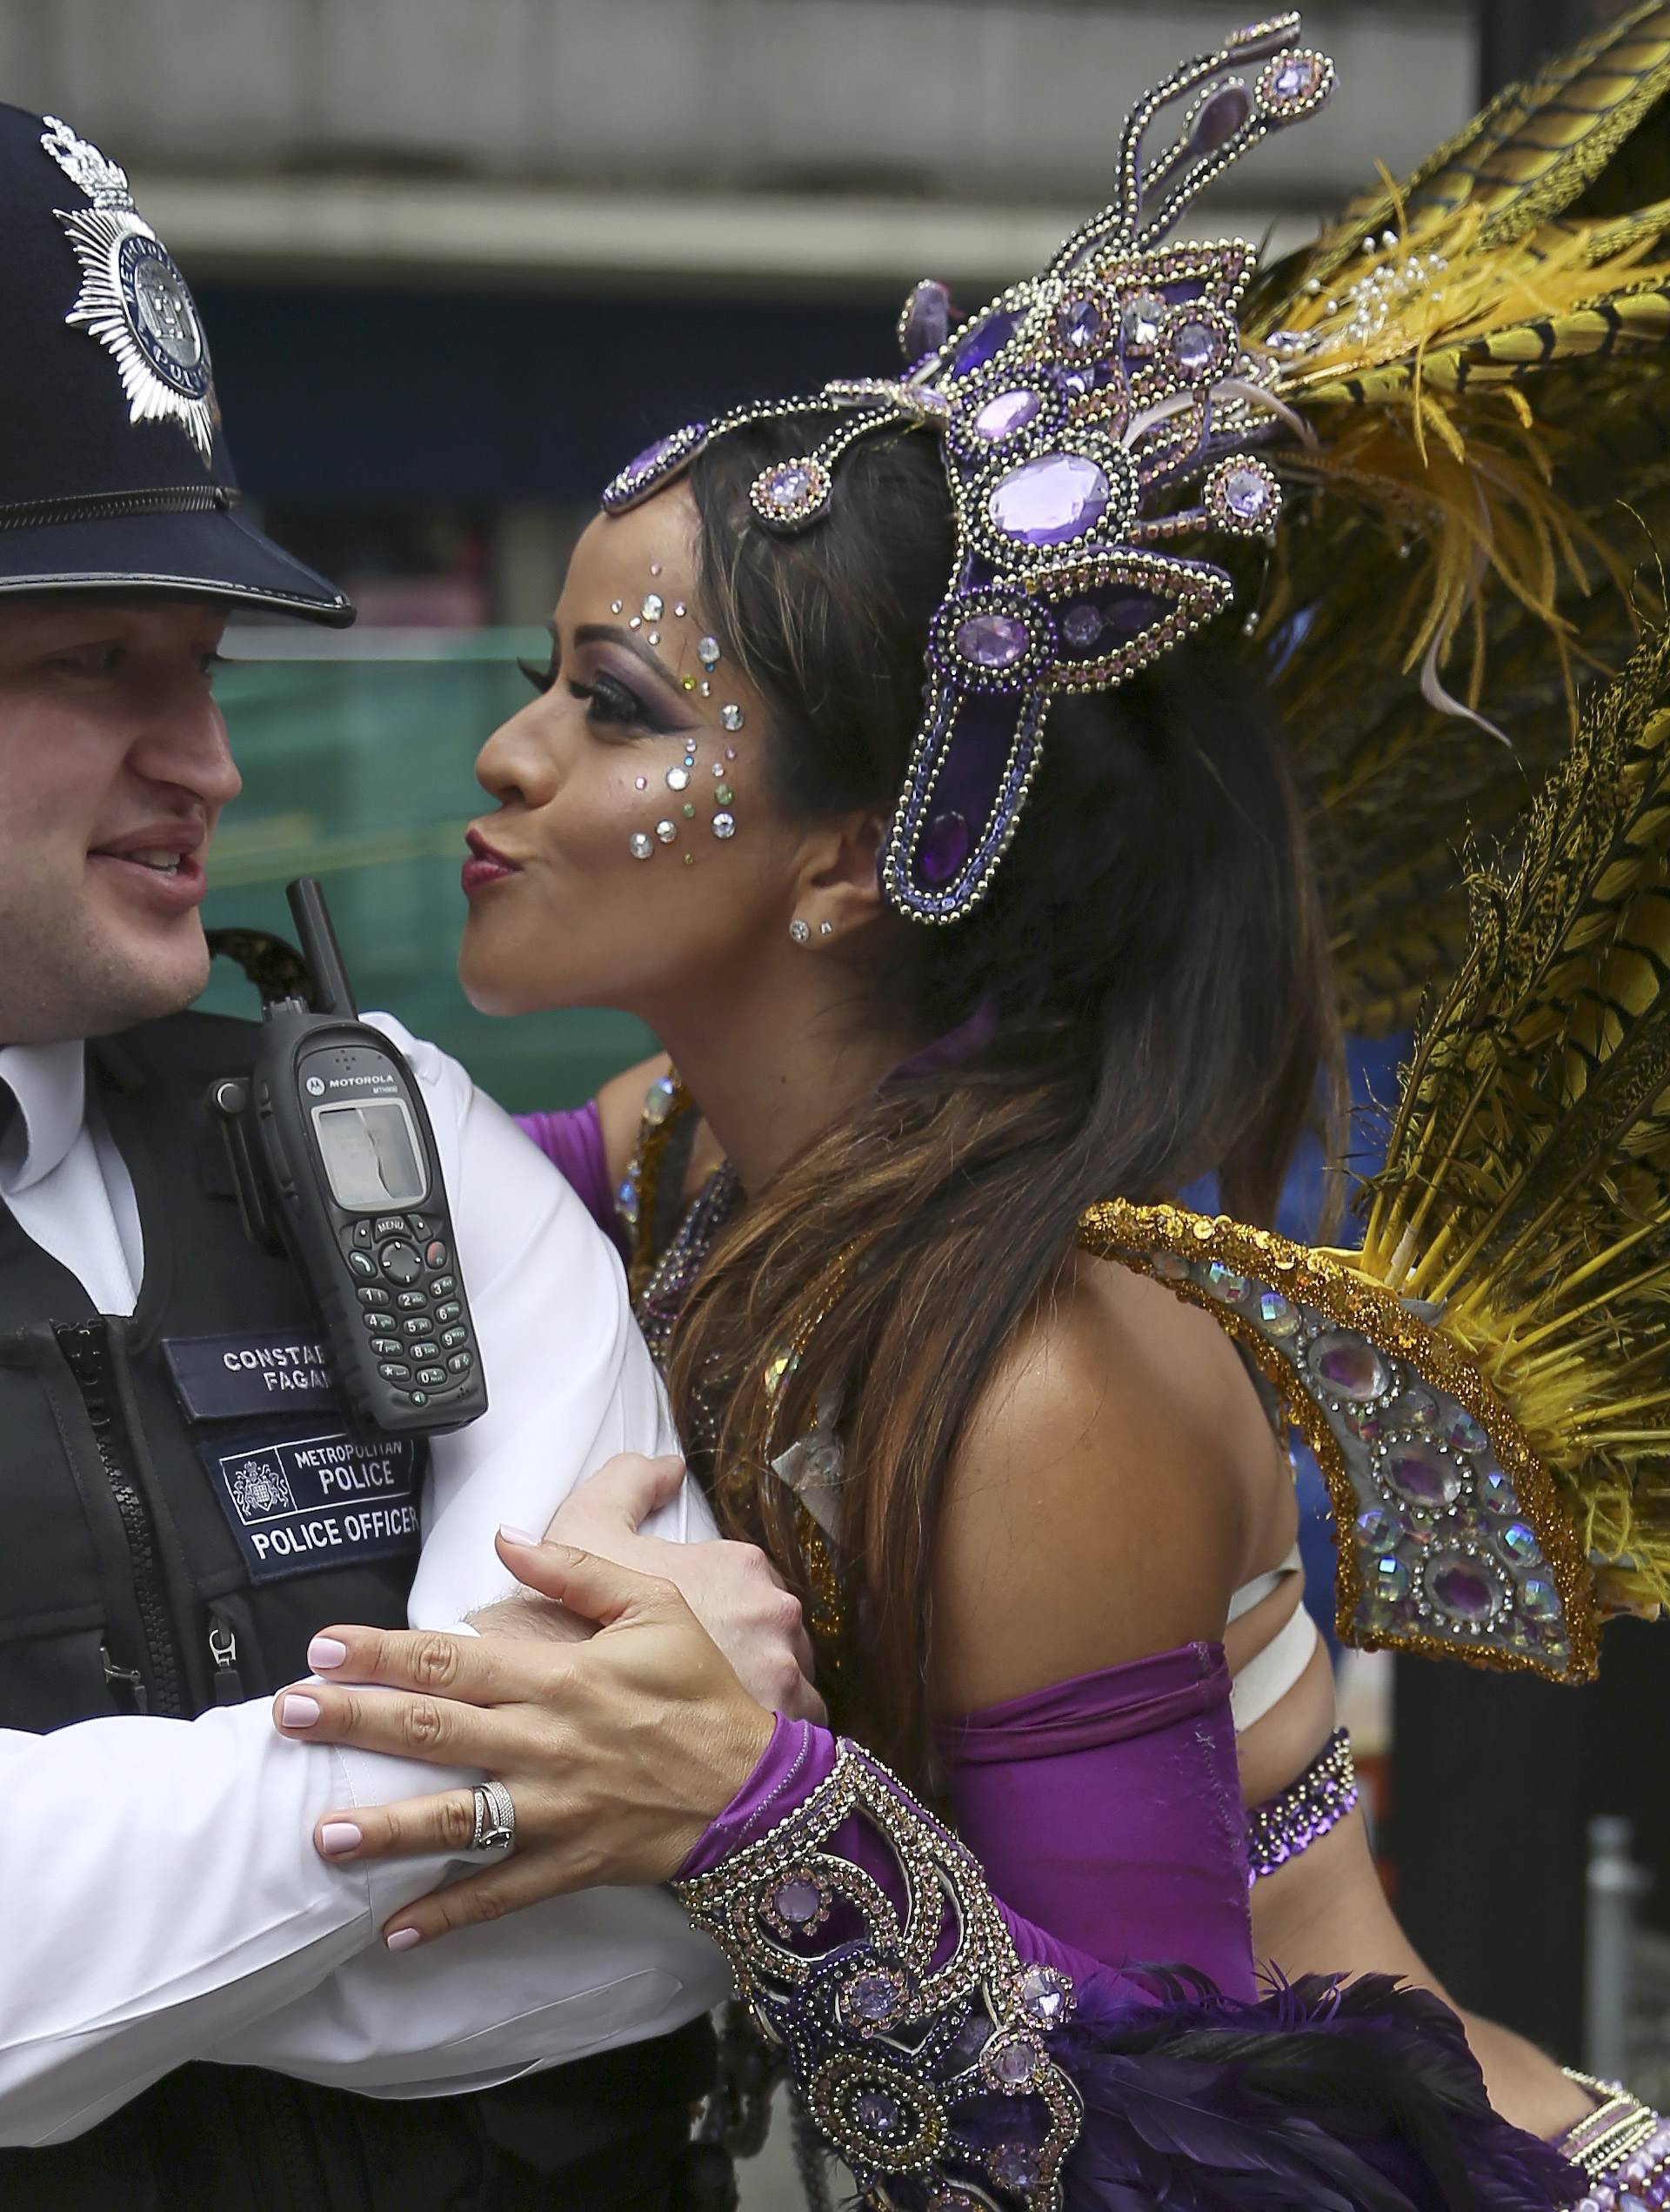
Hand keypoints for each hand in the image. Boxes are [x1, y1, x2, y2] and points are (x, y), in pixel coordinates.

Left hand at [275, 1534, 775, 1947]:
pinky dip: (447, 1916)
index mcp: (558, 1674)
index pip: (452, 1657)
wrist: (757, 1787)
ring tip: (322, 1834)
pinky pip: (500, 1894)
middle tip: (286, 1716)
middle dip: (354, 1721)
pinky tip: (392, 1932)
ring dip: (386, 1828)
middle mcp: (544, 1740)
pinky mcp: (569, 1862)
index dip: (382, 1651)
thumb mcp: (653, 1604)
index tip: (322, 1647)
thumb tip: (505, 1536)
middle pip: (432, 1728)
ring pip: (456, 1819)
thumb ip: (574, 1570)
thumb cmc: (701, 1689)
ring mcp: (554, 1808)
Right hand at [538, 1452, 823, 1722]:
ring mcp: (783, 1671)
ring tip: (714, 1708)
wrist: (559, 1698)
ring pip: (789, 1675)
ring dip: (762, 1686)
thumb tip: (670, 1466)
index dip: (719, 1604)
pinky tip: (731, 1732)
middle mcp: (773, 1614)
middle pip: (772, 1629)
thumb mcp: (588, 1524)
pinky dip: (771, 1727)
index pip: (749, 1581)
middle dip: (746, 1647)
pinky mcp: (781, 1722)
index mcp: (738, 1567)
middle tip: (701, 1674)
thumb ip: (629, 1483)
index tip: (696, 1628)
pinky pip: (798, 1721)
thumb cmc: (573, 1615)